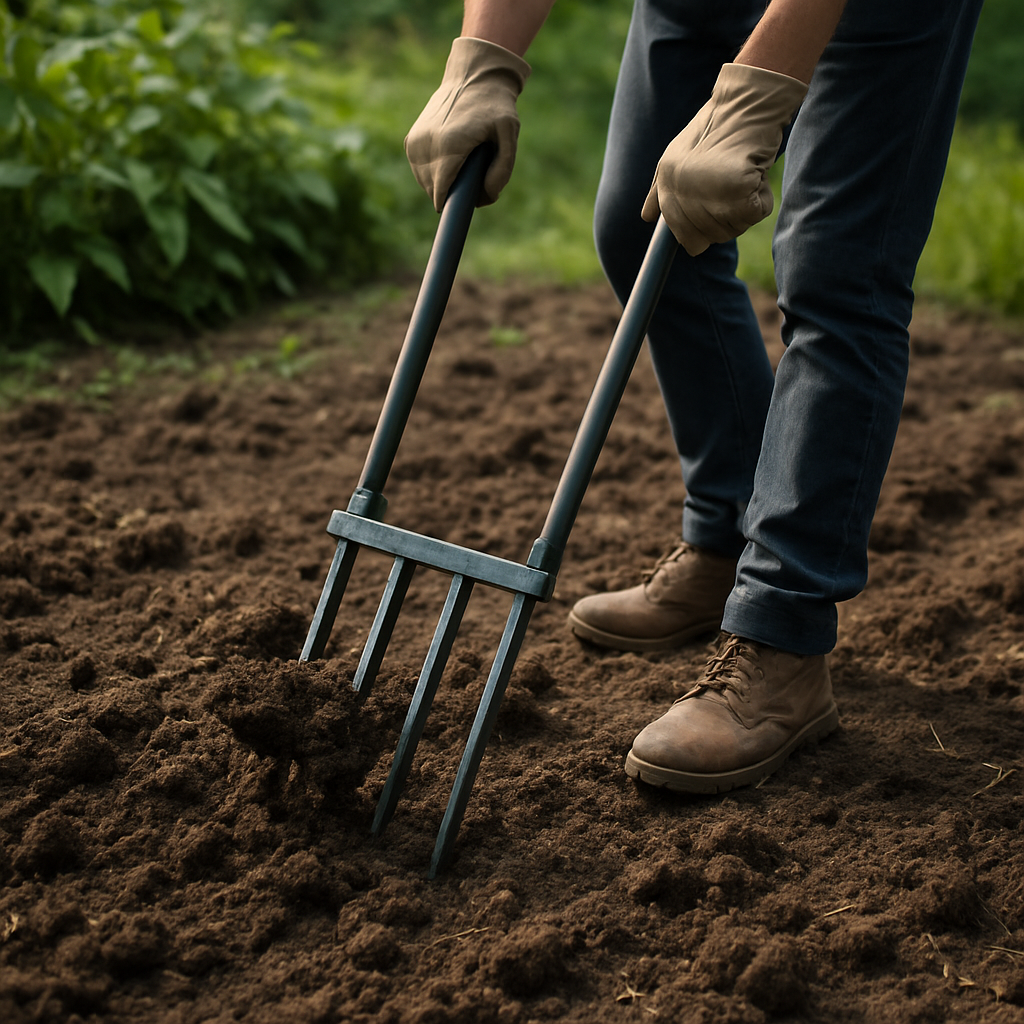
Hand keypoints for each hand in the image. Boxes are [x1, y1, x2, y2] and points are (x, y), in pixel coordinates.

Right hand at [405, 37, 530, 211]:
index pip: (441, 193)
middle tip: (474, 178)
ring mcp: (415, 142)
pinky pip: (420, 172)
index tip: (462, 212)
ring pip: (425, 184)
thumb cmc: (495, 106)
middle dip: (453, 194)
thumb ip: (502, 170)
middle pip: (434, 192)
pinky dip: (434, 172)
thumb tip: (484, 198)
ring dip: (443, 184)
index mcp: (448, 145)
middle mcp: (426, 144)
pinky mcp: (410, 141)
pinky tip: (450, 159)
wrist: (473, 76)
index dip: (453, 206)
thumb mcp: (509, 134)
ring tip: (463, 165)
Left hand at [641, 63, 806, 255]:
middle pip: (711, 236)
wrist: (746, 103)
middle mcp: (683, 191)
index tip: (719, 214)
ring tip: (745, 176)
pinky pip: (755, 213)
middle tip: (737, 189)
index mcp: (667, 183)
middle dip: (728, 219)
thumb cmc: (716, 128)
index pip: (683, 235)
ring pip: (734, 227)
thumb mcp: (676, 157)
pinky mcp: (739, 191)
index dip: (703, 232)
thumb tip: (647, 217)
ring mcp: (710, 193)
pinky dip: (762, 199)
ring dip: (745, 209)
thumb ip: (659, 191)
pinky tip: (756, 174)